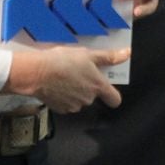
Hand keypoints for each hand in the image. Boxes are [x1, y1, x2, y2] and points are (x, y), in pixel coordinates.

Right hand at [4, 47, 129, 113]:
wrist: (37, 73)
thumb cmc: (63, 61)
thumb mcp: (87, 54)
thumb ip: (108, 56)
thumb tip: (127, 54)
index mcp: (98, 86)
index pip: (115, 99)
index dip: (113, 95)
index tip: (108, 87)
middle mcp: (88, 99)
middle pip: (93, 95)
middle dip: (88, 86)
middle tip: (78, 72)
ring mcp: (74, 106)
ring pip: (79, 99)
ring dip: (75, 91)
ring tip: (64, 77)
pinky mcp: (61, 109)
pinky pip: (66, 103)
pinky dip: (63, 96)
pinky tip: (56, 85)